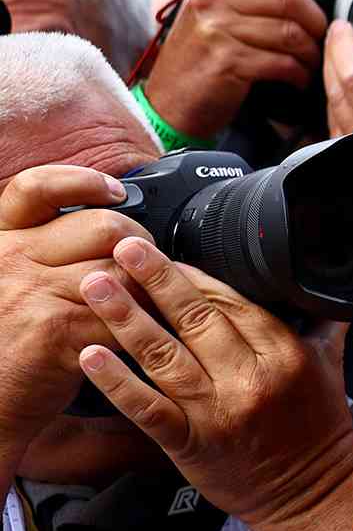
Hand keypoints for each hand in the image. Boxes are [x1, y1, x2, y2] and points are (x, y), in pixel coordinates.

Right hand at [0, 166, 146, 468]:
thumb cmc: (3, 349)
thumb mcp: (6, 286)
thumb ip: (40, 255)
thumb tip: (102, 231)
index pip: (35, 189)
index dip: (79, 181)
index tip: (114, 188)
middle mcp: (10, 258)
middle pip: (101, 227)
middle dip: (140, 245)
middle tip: (151, 270)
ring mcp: (31, 291)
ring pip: (120, 271)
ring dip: (151, 289)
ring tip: (158, 306)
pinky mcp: (56, 329)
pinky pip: (123, 315)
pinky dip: (147, 325)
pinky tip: (153, 336)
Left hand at [76, 235, 352, 530]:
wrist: (311, 495)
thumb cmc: (319, 431)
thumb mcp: (331, 368)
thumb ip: (320, 324)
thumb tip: (318, 284)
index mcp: (284, 354)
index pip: (232, 300)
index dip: (193, 274)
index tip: (165, 252)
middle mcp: (250, 379)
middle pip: (195, 318)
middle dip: (155, 278)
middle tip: (121, 245)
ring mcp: (218, 412)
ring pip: (164, 355)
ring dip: (125, 317)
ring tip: (94, 285)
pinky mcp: (191, 443)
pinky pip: (147, 407)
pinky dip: (117, 382)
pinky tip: (91, 357)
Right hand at [141, 0, 328, 142]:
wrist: (170, 105)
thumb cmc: (200, 60)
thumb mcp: (208, 17)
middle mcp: (210, 2)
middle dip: (315, 18)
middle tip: (321, 34)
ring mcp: (218, 32)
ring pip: (290, 32)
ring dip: (312, 52)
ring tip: (312, 62)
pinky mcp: (229, 63)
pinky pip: (283, 63)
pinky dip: (300, 74)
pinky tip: (298, 79)